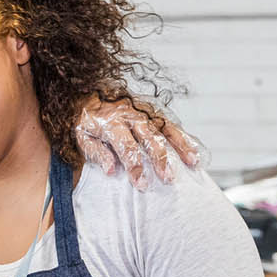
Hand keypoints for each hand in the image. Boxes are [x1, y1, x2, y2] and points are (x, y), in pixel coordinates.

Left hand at [75, 98, 203, 188]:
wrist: (89, 93)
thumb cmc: (87, 121)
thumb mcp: (82, 136)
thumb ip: (96, 153)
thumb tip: (111, 171)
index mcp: (111, 123)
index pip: (126, 147)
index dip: (135, 166)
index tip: (142, 184)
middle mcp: (130, 115)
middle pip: (149, 138)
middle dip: (159, 158)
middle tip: (167, 178)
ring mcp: (143, 112)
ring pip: (164, 129)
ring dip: (179, 146)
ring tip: (191, 162)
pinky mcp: (152, 112)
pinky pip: (170, 124)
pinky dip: (183, 138)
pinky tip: (194, 152)